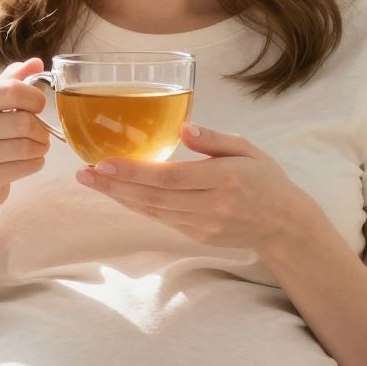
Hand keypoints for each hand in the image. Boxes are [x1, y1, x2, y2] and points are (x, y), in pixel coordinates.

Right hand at [0, 57, 51, 213]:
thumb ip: (10, 82)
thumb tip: (37, 62)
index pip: (11, 90)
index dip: (34, 97)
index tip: (39, 105)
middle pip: (22, 122)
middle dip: (41, 128)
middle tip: (41, 132)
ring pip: (26, 147)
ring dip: (41, 147)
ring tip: (37, 146)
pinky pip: (24, 168)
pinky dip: (36, 163)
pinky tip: (30, 161)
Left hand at [75, 121, 309, 251]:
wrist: (282, 223)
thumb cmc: (265, 179)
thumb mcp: (247, 149)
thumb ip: (214, 139)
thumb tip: (183, 129)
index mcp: (224, 180)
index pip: (171, 178)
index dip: (135, 172)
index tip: (105, 163)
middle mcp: (211, 206)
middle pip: (154, 198)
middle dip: (115, 186)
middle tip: (84, 174)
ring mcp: (203, 226)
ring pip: (153, 211)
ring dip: (120, 197)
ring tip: (92, 182)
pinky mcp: (197, 236)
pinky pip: (161, 219)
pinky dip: (138, 206)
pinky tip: (118, 194)